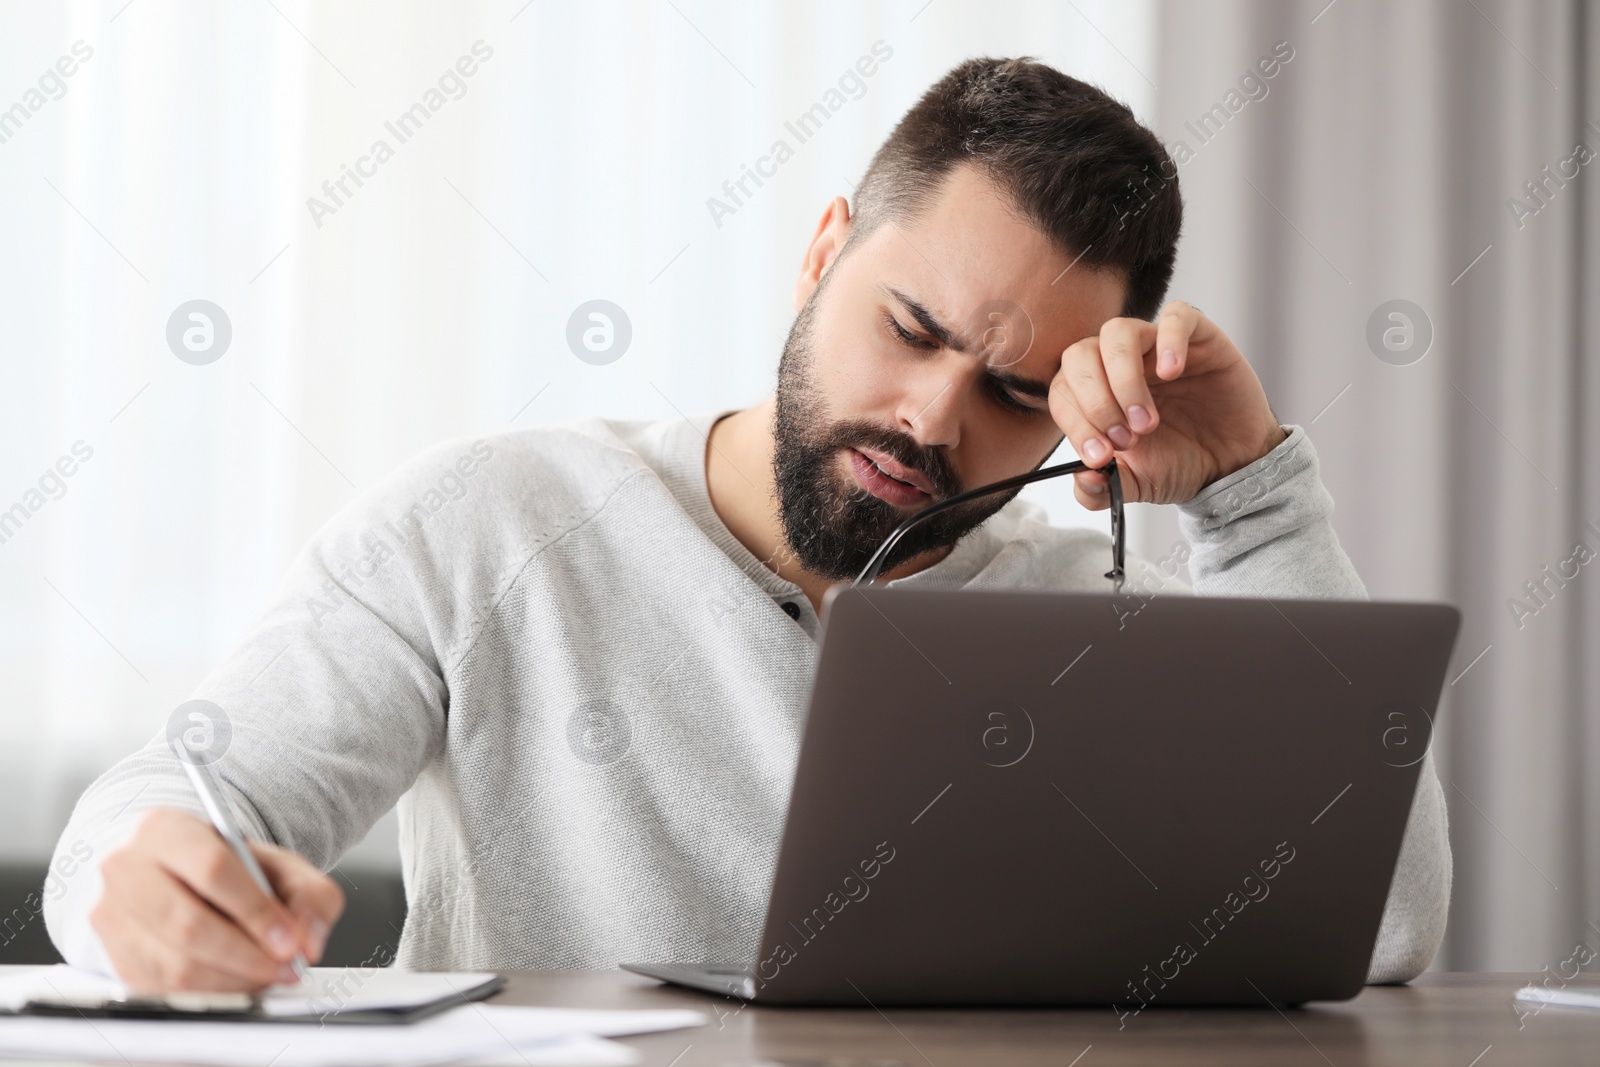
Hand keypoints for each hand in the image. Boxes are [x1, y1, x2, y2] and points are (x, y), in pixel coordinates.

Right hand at [90, 808, 343, 993]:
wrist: (177, 876)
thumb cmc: (228, 869)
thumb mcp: (278, 864)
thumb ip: (308, 894)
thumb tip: (307, 939)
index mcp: (165, 829)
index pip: (212, 870)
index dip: (256, 911)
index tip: (289, 939)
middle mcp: (126, 868)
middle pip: (189, 924)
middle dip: (247, 954)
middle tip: (284, 964)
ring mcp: (111, 915)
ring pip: (175, 964)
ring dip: (232, 980)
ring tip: (268, 975)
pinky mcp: (113, 957)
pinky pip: (164, 990)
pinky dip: (210, 994)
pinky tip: (238, 983)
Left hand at [1048, 301, 1287, 509]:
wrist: (1231, 464)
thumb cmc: (1179, 461)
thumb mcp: (1133, 485)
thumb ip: (1099, 490)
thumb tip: (1081, 480)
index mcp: (1094, 392)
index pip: (1062, 390)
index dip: (1075, 423)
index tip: (1100, 456)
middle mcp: (1117, 363)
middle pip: (1079, 355)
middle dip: (1096, 402)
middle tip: (1127, 439)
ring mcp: (1155, 345)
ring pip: (1118, 332)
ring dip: (1124, 379)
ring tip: (1147, 422)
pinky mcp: (1197, 335)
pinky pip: (1175, 314)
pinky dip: (1169, 340)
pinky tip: (1173, 373)